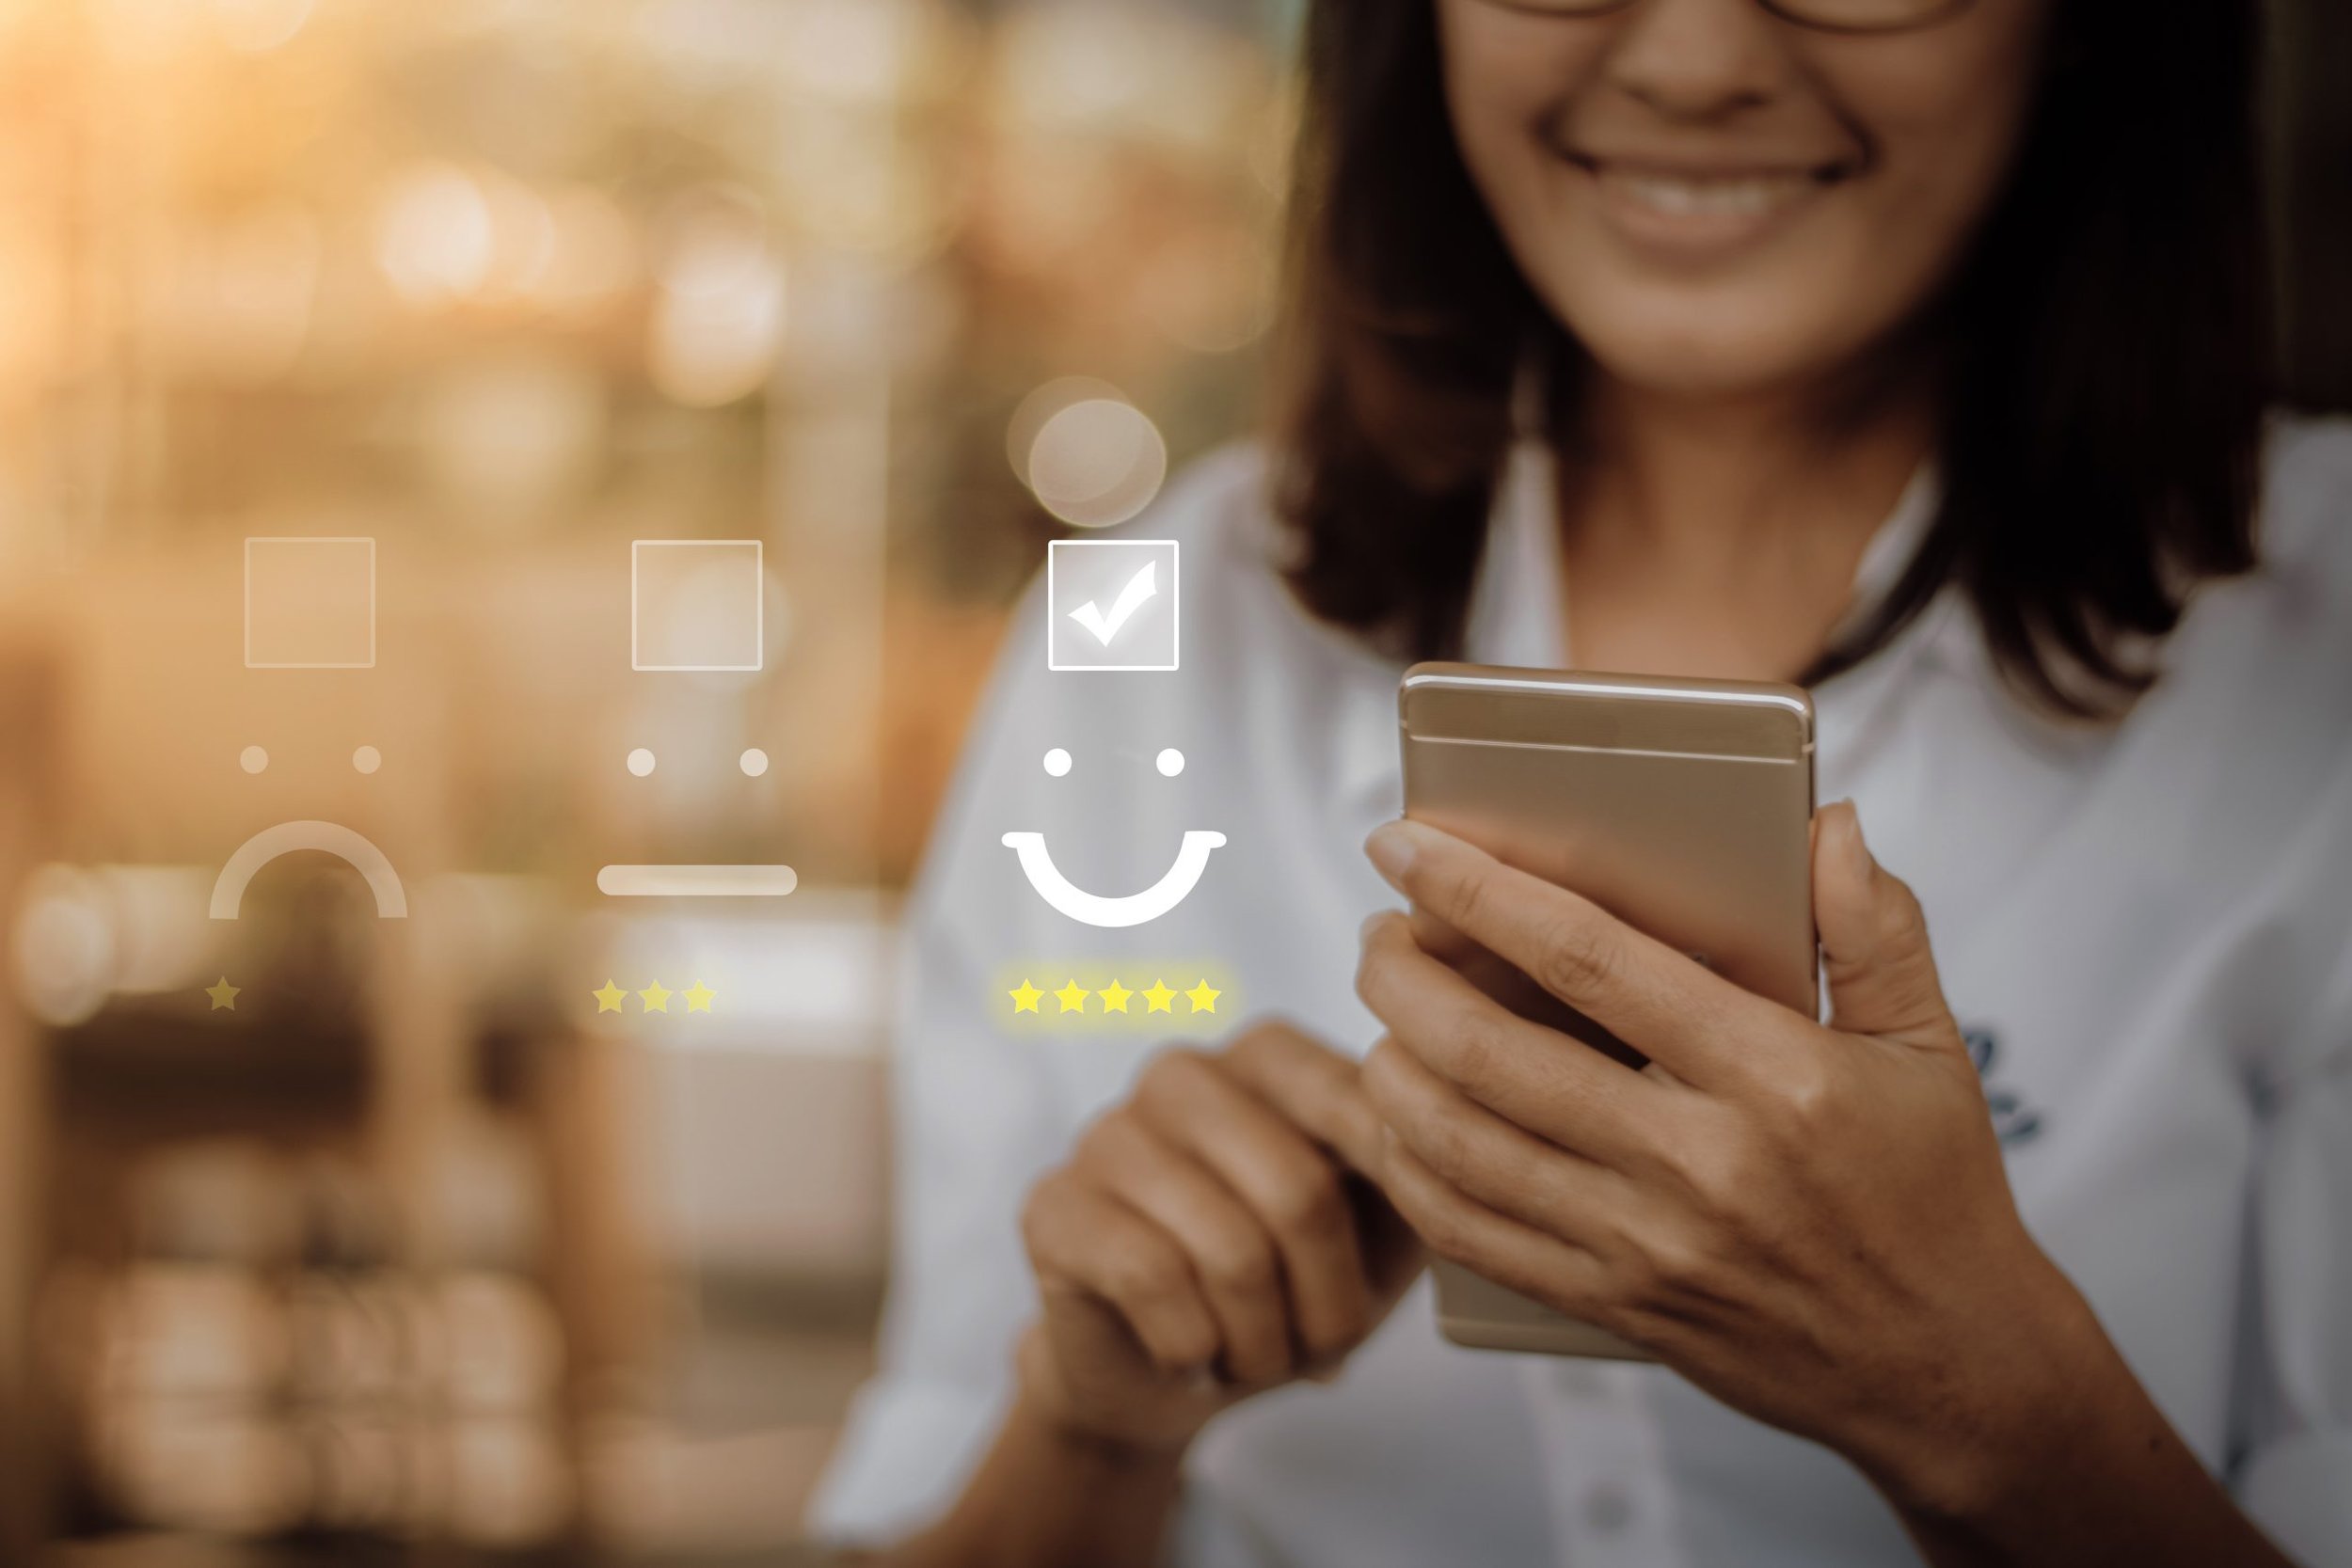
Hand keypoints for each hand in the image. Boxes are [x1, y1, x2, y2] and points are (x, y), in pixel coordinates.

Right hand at [1016, 1022, 1423, 1456]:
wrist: (1172, 1375)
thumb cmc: (1290, 1288)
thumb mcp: (1384, 1234)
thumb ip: (1426, 1176)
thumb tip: (1448, 1155)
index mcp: (1271, 1055)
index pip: (1364, 1110)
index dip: (1394, 1220)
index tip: (1387, 1281)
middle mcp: (1185, 1073)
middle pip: (1298, 1191)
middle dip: (1328, 1305)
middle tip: (1323, 1349)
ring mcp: (1109, 1132)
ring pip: (1229, 1247)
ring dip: (1262, 1341)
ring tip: (1258, 1359)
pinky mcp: (1053, 1204)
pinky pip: (1151, 1279)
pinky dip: (1192, 1347)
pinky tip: (1189, 1355)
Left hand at [1353, 805, 2103, 1519]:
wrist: (1950, 1372)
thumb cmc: (1935, 1194)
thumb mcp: (1931, 1046)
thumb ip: (1874, 925)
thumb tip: (1827, 823)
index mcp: (1771, 1076)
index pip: (1590, 959)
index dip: (1481, 894)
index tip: (1408, 846)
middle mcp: (1697, 1163)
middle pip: (1492, 1053)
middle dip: (1405, 977)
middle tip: (1380, 932)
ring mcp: (1646, 1244)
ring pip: (1463, 1146)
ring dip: (1390, 1068)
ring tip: (1380, 1013)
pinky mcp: (1615, 1305)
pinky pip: (1474, 1236)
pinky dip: (1411, 1171)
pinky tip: (1395, 1121)